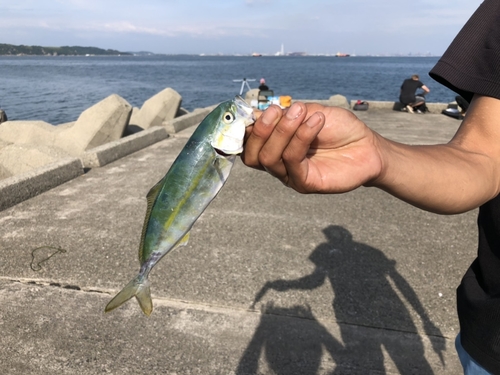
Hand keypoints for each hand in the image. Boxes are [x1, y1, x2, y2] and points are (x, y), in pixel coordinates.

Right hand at [243, 102, 383, 193]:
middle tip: (279, 110)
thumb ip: (283, 114)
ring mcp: (290, 175)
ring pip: (269, 158)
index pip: (247, 144)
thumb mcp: (309, 112)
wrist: (368, 145)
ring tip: (303, 113)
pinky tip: (316, 122)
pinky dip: (301, 138)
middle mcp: (278, 163)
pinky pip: (292, 161)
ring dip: (283, 131)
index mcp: (275, 146)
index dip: (245, 129)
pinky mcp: (305, 183)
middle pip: (252, 155)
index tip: (257, 110)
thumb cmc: (339, 128)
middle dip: (261, 130)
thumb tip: (255, 113)